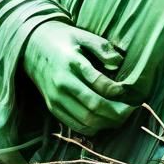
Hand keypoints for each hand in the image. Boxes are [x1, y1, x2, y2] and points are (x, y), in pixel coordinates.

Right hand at [22, 20, 133, 134]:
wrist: (31, 47)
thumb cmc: (63, 40)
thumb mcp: (82, 35)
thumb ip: (102, 48)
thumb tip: (118, 63)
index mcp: (71, 63)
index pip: (98, 83)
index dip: (117, 91)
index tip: (128, 91)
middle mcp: (62, 84)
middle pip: (93, 107)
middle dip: (116, 112)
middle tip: (132, 110)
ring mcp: (55, 98)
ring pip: (86, 120)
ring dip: (107, 123)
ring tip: (122, 117)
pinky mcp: (53, 108)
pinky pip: (75, 125)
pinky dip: (93, 127)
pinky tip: (105, 121)